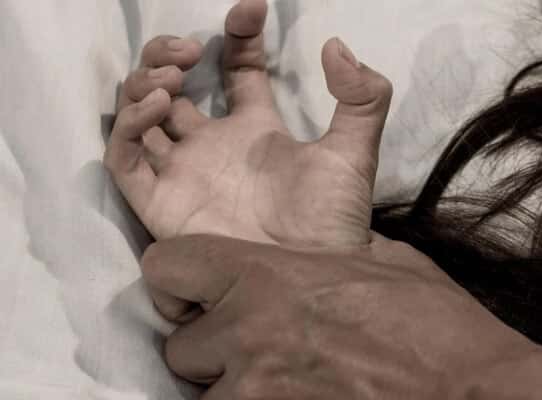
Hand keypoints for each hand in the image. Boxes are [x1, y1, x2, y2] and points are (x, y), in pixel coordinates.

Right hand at [104, 0, 392, 245]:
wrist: (311, 275)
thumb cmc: (333, 219)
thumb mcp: (355, 151)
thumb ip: (362, 98)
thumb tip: (338, 46)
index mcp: (256, 128)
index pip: (236, 69)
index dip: (238, 36)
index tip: (249, 11)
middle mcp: (213, 145)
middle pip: (171, 85)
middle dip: (167, 55)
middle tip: (188, 51)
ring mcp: (183, 171)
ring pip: (139, 115)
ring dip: (144, 84)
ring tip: (173, 79)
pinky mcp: (160, 202)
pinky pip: (124, 158)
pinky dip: (129, 126)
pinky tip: (159, 106)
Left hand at [141, 235, 541, 399]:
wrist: (473, 387)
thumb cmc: (436, 325)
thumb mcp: (384, 263)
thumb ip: (334, 255)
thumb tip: (325, 255)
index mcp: (267, 277)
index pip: (165, 267)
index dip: (177, 282)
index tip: (200, 296)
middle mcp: (246, 334)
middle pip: (179, 345)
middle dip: (212, 349)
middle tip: (260, 349)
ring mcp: (253, 392)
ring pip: (201, 395)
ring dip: (231, 389)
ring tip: (284, 382)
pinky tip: (295, 397)